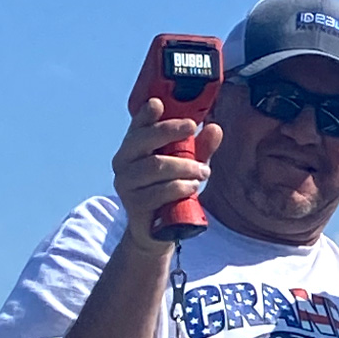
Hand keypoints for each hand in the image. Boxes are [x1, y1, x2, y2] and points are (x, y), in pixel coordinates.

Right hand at [111, 98, 223, 254]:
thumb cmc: (170, 193)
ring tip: (202, 172)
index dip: (145, 114)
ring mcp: (125, 184)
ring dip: (183, 166)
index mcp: (132, 148)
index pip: (137, 126)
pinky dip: (179, 188)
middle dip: (170, 131)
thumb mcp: (187, 168)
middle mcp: (123, 162)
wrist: (156, 233)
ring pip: (155, 167)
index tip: (159, 104)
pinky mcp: (134, 204)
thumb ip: (200, 149)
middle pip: (144, 140)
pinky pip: (158, 191)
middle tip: (193, 128)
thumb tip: (215, 127)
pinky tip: (192, 188)